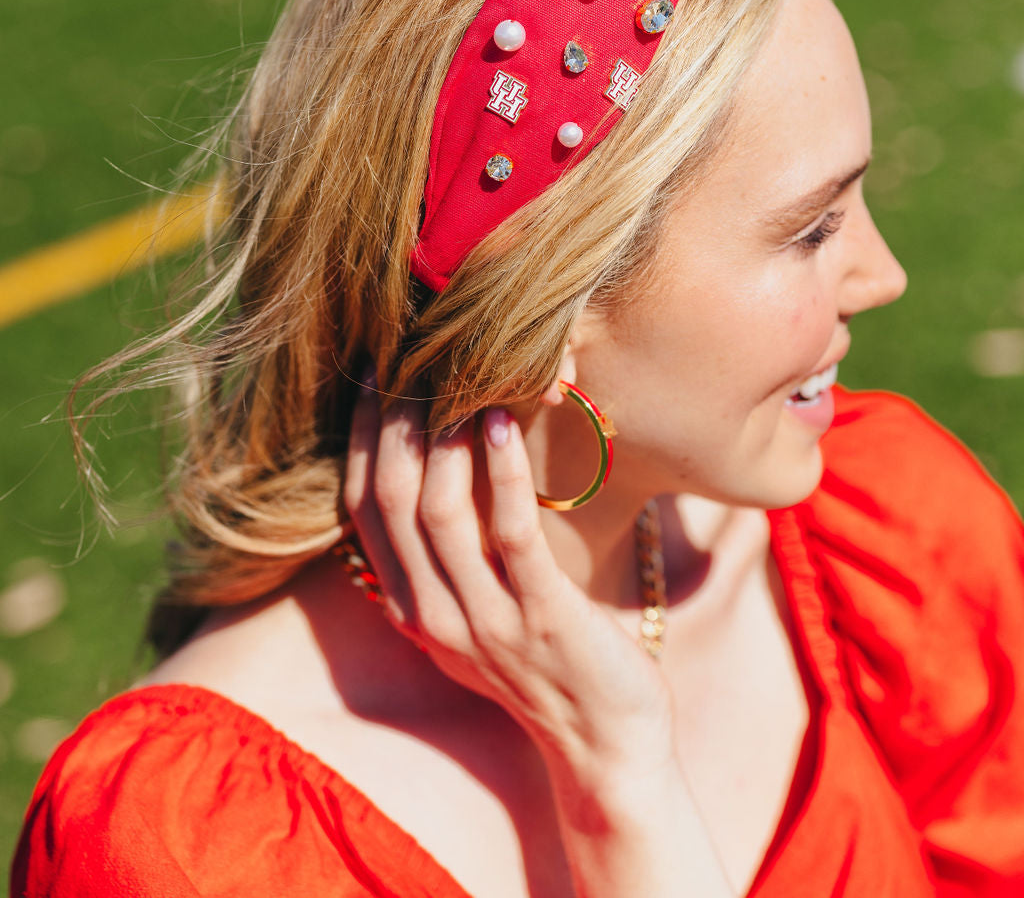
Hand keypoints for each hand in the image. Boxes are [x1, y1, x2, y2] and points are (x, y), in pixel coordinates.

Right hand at [344, 380, 737, 896]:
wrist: (608, 753)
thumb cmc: (549, 666)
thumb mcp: (478, 616)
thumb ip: (447, 561)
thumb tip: (435, 475)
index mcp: (414, 609)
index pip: (364, 510)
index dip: (360, 439)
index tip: (370, 376)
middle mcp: (436, 617)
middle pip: (392, 504)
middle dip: (391, 424)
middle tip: (404, 358)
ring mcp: (487, 622)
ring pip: (440, 515)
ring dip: (443, 439)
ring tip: (454, 378)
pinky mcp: (543, 619)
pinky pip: (512, 535)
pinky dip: (501, 474)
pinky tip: (502, 422)